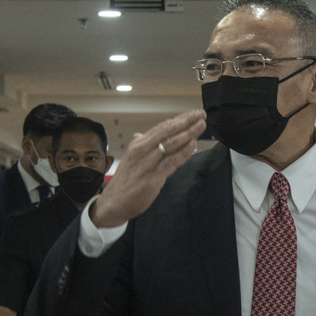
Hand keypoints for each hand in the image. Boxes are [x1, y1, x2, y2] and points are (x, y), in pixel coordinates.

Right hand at [90, 110, 206, 228]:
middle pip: (168, 131)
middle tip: (201, 114)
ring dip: (188, 133)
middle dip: (186, 121)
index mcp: (138, 143)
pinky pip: (171, 162)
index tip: (194, 113)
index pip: (162, 127)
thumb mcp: (130, 158)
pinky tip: (193, 145)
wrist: (114, 202)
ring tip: (201, 125)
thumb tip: (141, 135)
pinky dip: (183, 152)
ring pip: (171, 144)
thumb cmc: (125, 180)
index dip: (180, 119)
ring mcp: (148, 163)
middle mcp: (142, 149)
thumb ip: (140, 146)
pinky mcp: (153, 177)